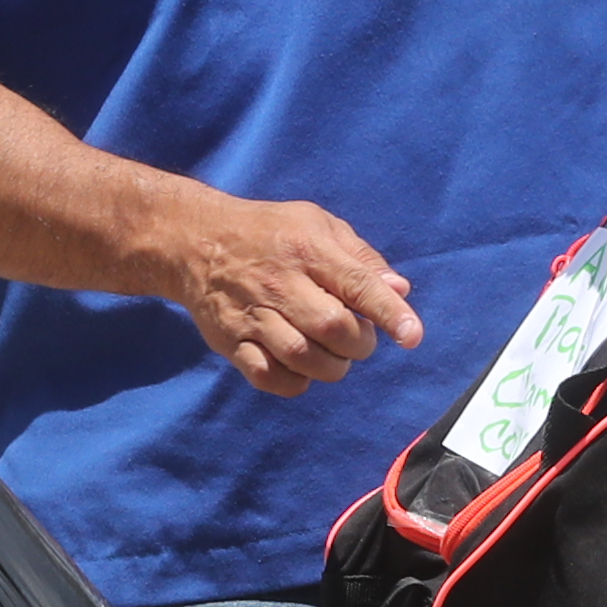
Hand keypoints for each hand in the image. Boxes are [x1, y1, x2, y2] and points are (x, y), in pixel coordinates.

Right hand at [173, 189, 420, 396]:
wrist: (195, 241)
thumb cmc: (270, 232)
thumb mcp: (318, 224)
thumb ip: (362, 258)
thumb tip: (400, 290)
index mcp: (307, 248)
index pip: (356, 284)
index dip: (389, 313)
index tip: (412, 336)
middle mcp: (279, 282)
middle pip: (332, 328)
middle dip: (359, 344)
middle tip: (360, 339)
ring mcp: (252, 315)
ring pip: (302, 358)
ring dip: (332, 367)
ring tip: (335, 355)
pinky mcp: (231, 341)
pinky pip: (268, 377)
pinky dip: (295, 382)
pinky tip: (302, 368)